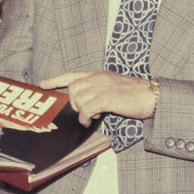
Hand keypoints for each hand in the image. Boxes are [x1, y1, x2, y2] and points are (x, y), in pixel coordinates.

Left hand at [41, 70, 157, 125]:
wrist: (150, 95)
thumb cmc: (133, 94)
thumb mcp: (112, 86)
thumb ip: (97, 89)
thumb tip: (84, 103)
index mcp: (98, 74)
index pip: (71, 75)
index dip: (55, 80)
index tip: (42, 85)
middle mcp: (97, 78)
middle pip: (72, 90)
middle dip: (73, 104)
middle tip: (84, 112)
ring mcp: (102, 87)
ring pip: (78, 100)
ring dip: (81, 112)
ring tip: (92, 116)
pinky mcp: (107, 98)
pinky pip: (86, 109)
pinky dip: (85, 117)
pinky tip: (92, 119)